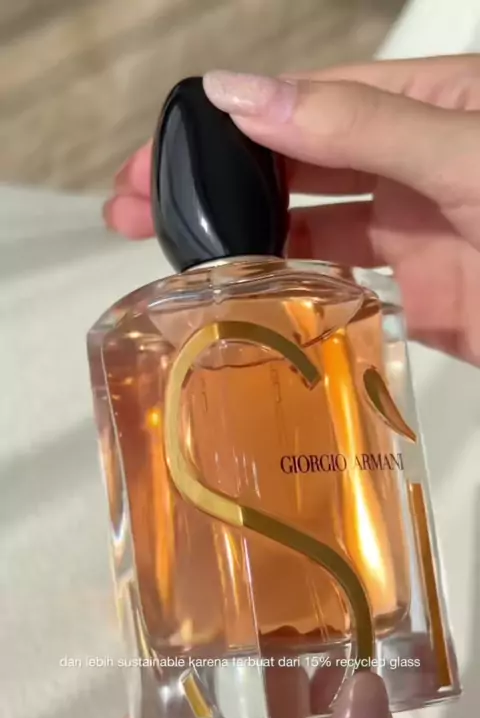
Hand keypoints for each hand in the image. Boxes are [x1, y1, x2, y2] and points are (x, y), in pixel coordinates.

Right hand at [104, 54, 479, 367]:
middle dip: (214, 184)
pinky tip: (255, 298)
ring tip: (177, 258)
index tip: (162, 153)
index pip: (301, 105)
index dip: (226, 126)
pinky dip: (298, 295)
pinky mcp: (421, 298)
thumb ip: (356, 127)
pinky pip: (343, 291)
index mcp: (423, 107)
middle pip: (291, 167)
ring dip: (245, 242)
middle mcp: (412, 166)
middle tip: (141, 208)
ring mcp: (415, 235)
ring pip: (308, 231)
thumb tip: (247, 94)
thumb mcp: (460, 155)